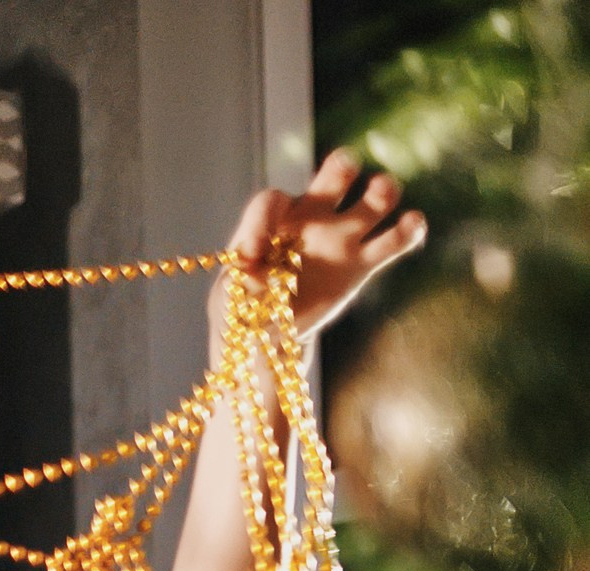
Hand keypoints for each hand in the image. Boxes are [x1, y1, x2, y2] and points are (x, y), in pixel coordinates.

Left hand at [215, 148, 427, 348]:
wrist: (268, 329)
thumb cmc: (244, 299)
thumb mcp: (231, 284)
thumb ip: (243, 263)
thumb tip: (251, 251)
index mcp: (275, 219)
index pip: (273, 201)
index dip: (267, 215)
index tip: (254, 249)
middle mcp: (313, 218)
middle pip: (335, 176)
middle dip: (341, 168)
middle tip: (344, 168)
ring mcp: (341, 239)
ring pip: (373, 201)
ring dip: (381, 192)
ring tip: (380, 193)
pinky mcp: (362, 265)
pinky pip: (393, 242)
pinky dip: (407, 231)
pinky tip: (412, 223)